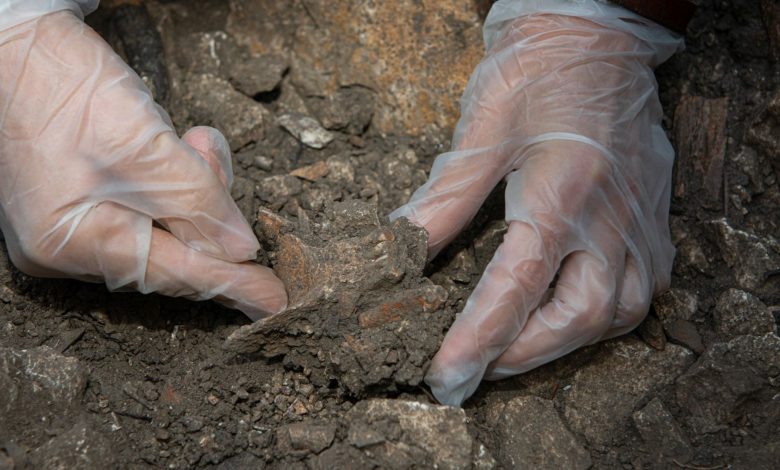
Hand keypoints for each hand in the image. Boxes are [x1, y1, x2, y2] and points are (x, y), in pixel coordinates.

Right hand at [0, 10, 285, 318]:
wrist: (12, 47)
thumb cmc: (66, 89)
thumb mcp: (146, 147)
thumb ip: (199, 204)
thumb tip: (240, 250)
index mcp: (75, 241)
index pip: (174, 274)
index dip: (232, 284)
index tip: (275, 302)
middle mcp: (66, 248)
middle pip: (169, 253)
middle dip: (207, 212)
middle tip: (210, 159)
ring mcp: (66, 228)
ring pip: (160, 230)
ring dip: (191, 189)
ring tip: (190, 140)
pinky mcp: (74, 204)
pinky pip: (140, 212)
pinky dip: (169, 185)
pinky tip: (172, 146)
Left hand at [391, 6, 681, 404]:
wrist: (596, 37)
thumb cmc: (534, 73)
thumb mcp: (480, 130)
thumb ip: (445, 198)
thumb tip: (403, 246)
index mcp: (560, 193)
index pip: (515, 288)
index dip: (477, 340)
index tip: (447, 375)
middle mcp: (609, 217)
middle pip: (576, 317)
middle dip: (524, 356)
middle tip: (480, 368)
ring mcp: (639, 221)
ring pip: (618, 314)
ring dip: (565, 344)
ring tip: (518, 351)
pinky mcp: (655, 219)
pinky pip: (642, 291)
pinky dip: (604, 318)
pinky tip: (571, 316)